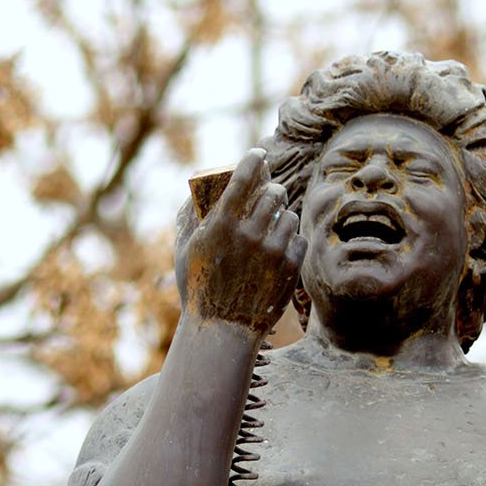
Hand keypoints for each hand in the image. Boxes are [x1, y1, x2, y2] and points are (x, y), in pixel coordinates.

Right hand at [175, 148, 304, 333]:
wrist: (222, 330)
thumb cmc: (199, 289)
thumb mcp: (186, 251)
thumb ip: (190, 217)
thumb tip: (196, 190)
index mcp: (221, 225)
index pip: (244, 176)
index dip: (254, 159)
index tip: (259, 154)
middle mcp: (249, 234)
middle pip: (274, 192)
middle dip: (272, 190)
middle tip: (269, 195)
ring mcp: (272, 252)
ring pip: (289, 215)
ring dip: (282, 217)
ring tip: (273, 227)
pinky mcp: (290, 268)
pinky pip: (299, 239)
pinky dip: (291, 241)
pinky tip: (280, 248)